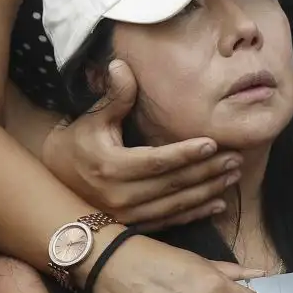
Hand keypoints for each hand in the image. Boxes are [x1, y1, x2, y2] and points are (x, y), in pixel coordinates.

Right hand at [44, 60, 240, 227]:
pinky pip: (169, 221)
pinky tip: (218, 204)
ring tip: (233, 176)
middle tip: (236, 159)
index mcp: (112, 167)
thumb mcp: (93, 118)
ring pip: (175, 205)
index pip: (157, 161)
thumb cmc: (78, 143)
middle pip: (173, 184)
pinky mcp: (132, 227)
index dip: (186, 153)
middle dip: (207, 172)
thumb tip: (121, 65)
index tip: (213, 143)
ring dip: (208, 191)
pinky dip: (195, 213)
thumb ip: (114, 96)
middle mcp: (120, 196)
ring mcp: (127, 216)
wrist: (56, 179)